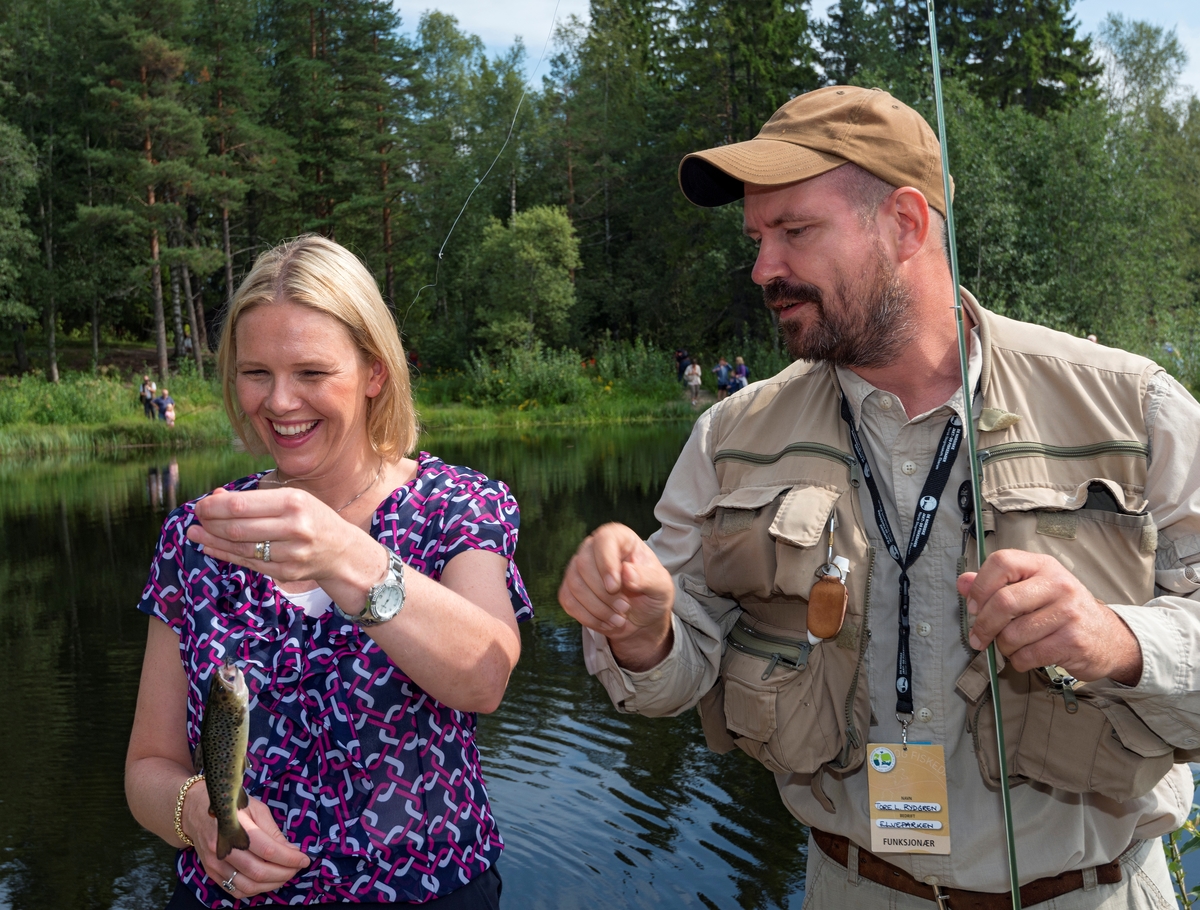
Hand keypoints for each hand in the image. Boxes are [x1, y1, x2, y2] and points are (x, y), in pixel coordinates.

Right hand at [183, 781, 309, 896]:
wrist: (196, 813)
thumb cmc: (231, 806)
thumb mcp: (255, 808)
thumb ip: (273, 830)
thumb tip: (291, 850)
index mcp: (235, 826)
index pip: (267, 850)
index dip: (289, 858)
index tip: (304, 859)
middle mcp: (222, 847)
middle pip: (258, 871)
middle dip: (284, 873)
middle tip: (297, 868)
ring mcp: (215, 863)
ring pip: (248, 885)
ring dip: (272, 884)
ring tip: (286, 875)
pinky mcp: (212, 873)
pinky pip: (236, 890)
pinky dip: (256, 890)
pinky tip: (267, 881)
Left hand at [186, 487, 363, 585]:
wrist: (342, 551)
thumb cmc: (313, 518)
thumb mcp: (292, 499)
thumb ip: (255, 500)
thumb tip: (216, 496)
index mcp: (294, 502)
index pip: (242, 505)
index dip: (215, 506)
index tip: (201, 505)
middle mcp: (294, 527)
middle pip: (237, 527)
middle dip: (210, 523)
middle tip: (196, 519)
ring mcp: (290, 553)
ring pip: (240, 547)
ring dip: (212, 540)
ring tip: (194, 533)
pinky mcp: (286, 572)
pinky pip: (248, 563)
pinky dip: (226, 555)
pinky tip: (210, 547)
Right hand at [558, 523, 674, 670]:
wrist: (642, 617)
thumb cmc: (652, 595)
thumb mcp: (661, 587)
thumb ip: (647, 578)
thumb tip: (626, 571)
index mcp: (620, 539)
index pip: (604, 540)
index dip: (606, 563)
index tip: (615, 587)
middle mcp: (595, 548)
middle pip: (584, 563)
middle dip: (603, 593)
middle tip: (624, 608)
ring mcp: (579, 568)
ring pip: (575, 584)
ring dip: (598, 608)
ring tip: (619, 618)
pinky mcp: (570, 589)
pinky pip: (568, 601)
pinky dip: (589, 618)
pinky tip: (607, 623)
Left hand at [957, 549, 1142, 684]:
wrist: (1107, 637)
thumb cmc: (1062, 611)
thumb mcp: (1032, 589)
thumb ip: (995, 585)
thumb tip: (962, 583)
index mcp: (1043, 566)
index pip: (1002, 562)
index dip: (980, 586)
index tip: (973, 606)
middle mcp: (1058, 585)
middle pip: (1003, 602)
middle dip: (984, 625)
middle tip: (979, 637)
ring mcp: (1068, 613)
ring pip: (1013, 634)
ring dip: (1003, 646)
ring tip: (1011, 645)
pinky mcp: (1073, 641)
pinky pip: (1027, 656)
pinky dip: (1018, 661)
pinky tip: (1026, 656)